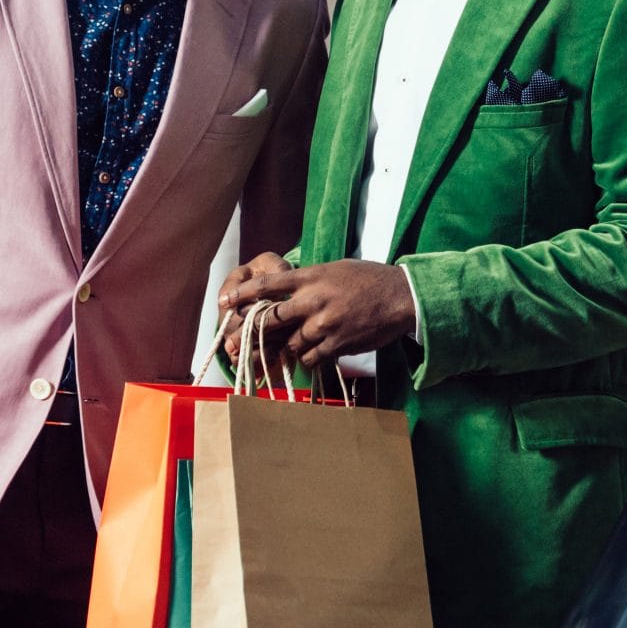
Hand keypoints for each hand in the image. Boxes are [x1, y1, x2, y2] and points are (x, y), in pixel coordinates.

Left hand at [219, 259, 418, 371]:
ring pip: (290, 343)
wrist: (401, 297)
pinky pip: (309, 357)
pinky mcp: (337, 344)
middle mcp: (313, 301)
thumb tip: (287, 290)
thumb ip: (309, 280)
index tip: (225, 300)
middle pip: (270, 319)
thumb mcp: (335, 270)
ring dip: (285, 347)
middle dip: (251, 333)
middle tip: (235, 342)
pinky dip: (305, 357)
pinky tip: (309, 354)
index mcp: (311, 277)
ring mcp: (324, 325)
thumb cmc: (369, 279)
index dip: (242, 292)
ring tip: (280, 350)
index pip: (268, 284)